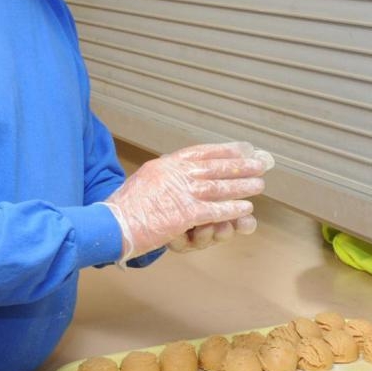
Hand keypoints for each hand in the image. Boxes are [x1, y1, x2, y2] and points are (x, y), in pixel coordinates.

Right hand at [104, 142, 270, 260]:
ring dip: (241, 185)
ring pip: (218, 187)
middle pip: (214, 167)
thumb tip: (179, 172)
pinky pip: (214, 210)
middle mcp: (175, 174)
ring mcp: (181, 193)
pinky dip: (231, 209)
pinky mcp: (184, 214)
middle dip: (239, 165)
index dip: (223, 150)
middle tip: (259, 163)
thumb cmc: (124, 207)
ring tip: (259, 183)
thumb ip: (164, 176)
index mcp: (165, 164)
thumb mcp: (144, 181)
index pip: (199, 152)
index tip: (241, 147)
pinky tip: (245, 208)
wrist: (112, 223)